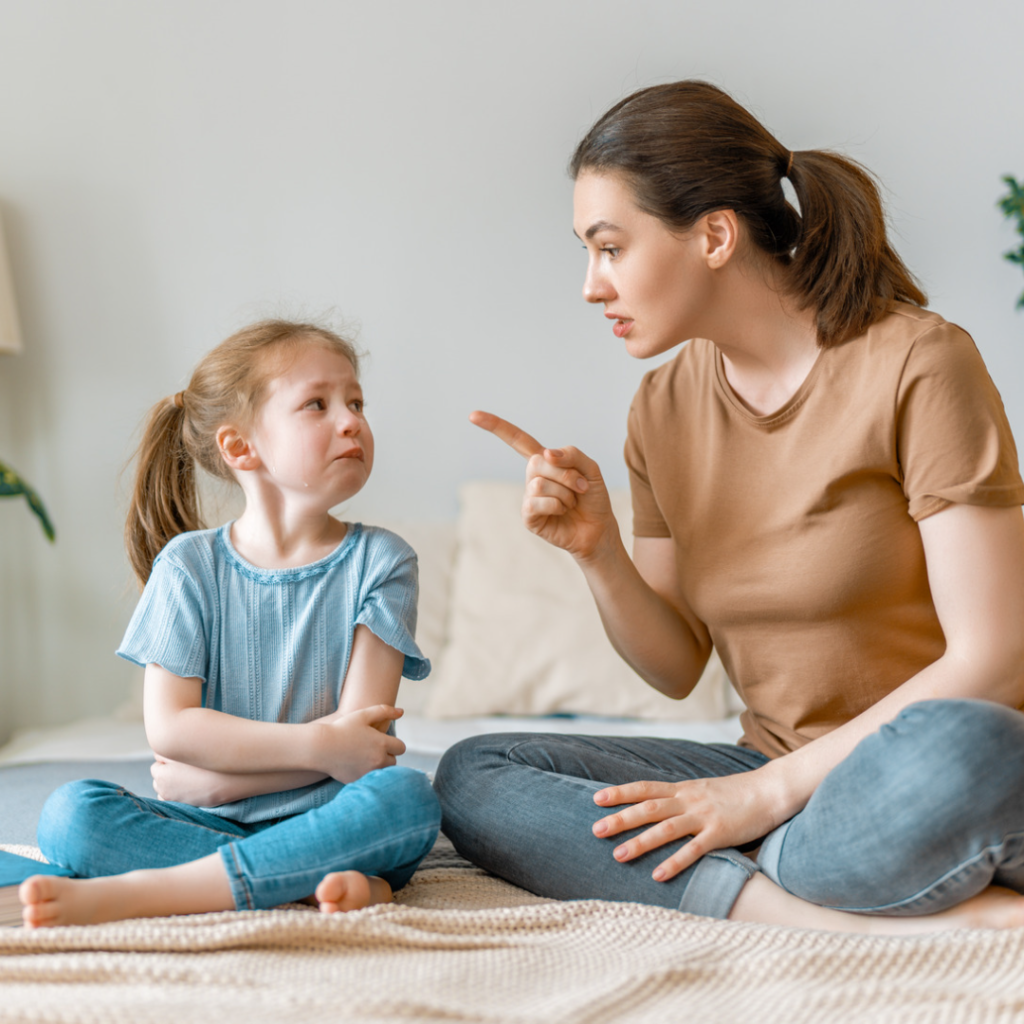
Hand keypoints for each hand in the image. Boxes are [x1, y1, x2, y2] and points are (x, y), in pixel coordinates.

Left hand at [151, 756, 229, 805]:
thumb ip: (165, 751)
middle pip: (159, 777)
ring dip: (172, 783)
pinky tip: (190, 786)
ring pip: (165, 789)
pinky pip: (173, 798)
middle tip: (185, 766)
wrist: (226, 783)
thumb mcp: (183, 751)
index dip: (168, 759)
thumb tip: (157, 755)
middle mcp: (163, 790)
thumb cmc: (205, 764)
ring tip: (189, 776)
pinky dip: (177, 793)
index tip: (182, 757)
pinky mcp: (183, 806)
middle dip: (168, 771)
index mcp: (160, 775)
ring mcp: (173, 800)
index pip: (157, 764)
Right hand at [311, 704, 405, 783]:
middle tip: (375, 749)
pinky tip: (356, 764)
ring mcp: (368, 772)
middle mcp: (378, 760)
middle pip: (394, 761)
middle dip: (387, 755)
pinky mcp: (358, 781)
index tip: (386, 741)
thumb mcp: (363, 714)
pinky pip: (369, 778)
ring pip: (383, 772)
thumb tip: (401, 711)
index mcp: (382, 744)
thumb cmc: (342, 727)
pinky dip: (366, 773)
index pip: (401, 748)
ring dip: (379, 765)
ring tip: (368, 756)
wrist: (320, 747)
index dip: (394, 744)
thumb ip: (385, 711)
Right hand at [469, 410, 617, 562]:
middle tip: (581, 487)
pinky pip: (537, 502)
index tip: (473, 416)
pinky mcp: (528, 516)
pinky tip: (562, 512)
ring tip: (572, 503)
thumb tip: (547, 453)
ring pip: (539, 484)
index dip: (496, 427)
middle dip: (566, 475)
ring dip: (565, 493)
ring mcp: (529, 497)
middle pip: (537, 462)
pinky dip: (557, 505)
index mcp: (544, 461)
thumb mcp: (590, 468)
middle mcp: (532, 476)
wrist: (598, 528)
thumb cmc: (592, 498)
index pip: (517, 440)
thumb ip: (572, 454)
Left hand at [591, 768, 784, 880]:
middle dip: (621, 818)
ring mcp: (704, 816)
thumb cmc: (736, 794)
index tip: (597, 799)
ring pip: (665, 828)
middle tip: (595, 830)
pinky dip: (674, 862)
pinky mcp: (720, 833)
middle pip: (648, 807)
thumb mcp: (704, 791)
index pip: (645, 788)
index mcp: (683, 789)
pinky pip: (693, 850)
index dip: (620, 792)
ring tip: (618, 856)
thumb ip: (683, 800)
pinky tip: (658, 875)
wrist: (770, 791)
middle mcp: (689, 800)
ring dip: (640, 842)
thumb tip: (660, 812)